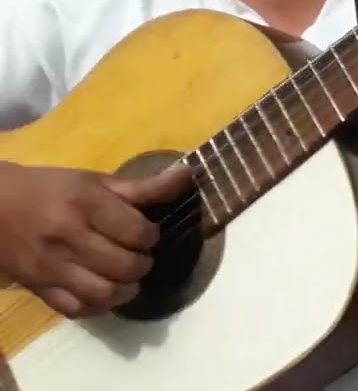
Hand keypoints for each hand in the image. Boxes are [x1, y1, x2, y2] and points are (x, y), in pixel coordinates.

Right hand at [0, 160, 191, 317]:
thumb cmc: (49, 189)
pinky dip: (100, 306)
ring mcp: (51, 268)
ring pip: (105, 293)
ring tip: (128, 276)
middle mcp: (68, 238)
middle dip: (143, 263)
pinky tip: (105, 291)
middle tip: (140, 255)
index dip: (151, 235)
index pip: (137, 232)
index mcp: (85, 205)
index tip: (147, 232)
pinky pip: (78, 309)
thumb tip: (187, 177)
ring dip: (127, 289)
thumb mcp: (94, 181)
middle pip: (125, 265)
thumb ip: (142, 186)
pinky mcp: (39, 289)